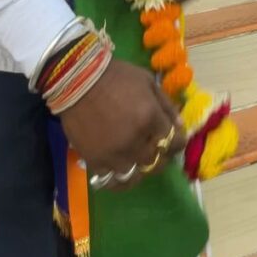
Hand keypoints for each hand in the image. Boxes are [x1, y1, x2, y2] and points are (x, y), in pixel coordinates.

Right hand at [60, 58, 184, 188]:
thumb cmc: (116, 76)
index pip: (174, 142)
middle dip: (162, 157)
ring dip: (141, 169)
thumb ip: (166, 105)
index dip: (178, 142)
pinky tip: (120, 169)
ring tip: (139, 161)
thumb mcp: (147, 82)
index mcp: (150, 118)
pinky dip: (119, 179)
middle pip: (157, 162)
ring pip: (137, 175)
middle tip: (159, 151)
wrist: (77, 79)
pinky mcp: (95, 161)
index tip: (176, 140)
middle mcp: (135, 140)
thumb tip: (180, 126)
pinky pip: (112, 180)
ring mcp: (114, 154)